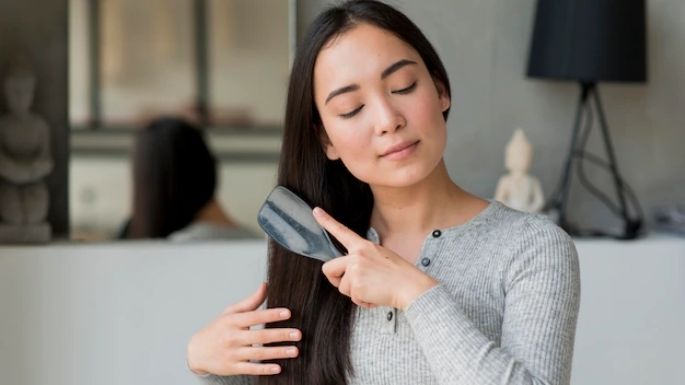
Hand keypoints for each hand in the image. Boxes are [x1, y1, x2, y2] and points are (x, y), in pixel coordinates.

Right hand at [186, 283, 301, 375]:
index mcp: (233, 321)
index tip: (288, 313)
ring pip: (258, 353)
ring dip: (278, 352)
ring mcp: (233, 354)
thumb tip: (266, 285)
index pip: (255, 316)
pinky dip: (264, 369)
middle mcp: (233, 337)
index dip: (271, 314)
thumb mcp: (230, 312)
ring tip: (295, 350)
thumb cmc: (217, 329)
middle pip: (260, 336)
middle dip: (280, 335)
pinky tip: (278, 368)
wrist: (196, 351)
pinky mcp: (233, 368)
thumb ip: (250, 301)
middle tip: (298, 334)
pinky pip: (251, 368)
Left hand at [313, 207, 437, 309]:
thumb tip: (349, 271)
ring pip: (342, 287)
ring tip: (374, 289)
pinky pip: (353, 298)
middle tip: (352, 285)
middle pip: (328, 268)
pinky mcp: (356, 285)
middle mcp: (356, 255)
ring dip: (356, 293)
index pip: (342, 231)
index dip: (326, 221)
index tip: (315, 211)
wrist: (411, 287)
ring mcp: (355, 270)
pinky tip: (376, 296)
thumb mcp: (380, 257)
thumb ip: (362, 259)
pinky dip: (363, 301)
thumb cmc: (399, 275)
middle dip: (336, 280)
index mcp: (363, 246)